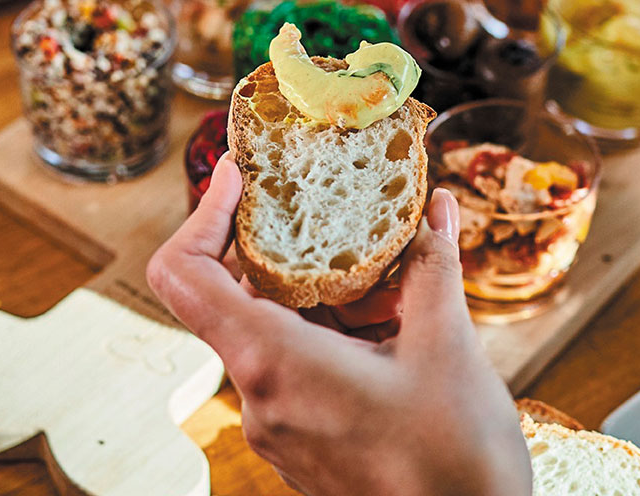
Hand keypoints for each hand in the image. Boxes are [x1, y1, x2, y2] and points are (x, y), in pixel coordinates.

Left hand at [147, 155, 529, 494]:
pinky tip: (386, 326)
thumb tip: (434, 208)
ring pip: (268, 335)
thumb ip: (432, 268)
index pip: (183, 275)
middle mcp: (259, 398)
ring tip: (380, 272)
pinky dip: (325, 335)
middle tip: (327, 208)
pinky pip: (292, 370)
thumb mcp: (449, 347)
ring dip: (313, 294)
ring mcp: (277, 427)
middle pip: (230, 298)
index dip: (198, 214)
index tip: (239, 178)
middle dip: (278, 247)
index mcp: (273, 362)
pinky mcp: (300, 444)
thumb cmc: (456, 461)